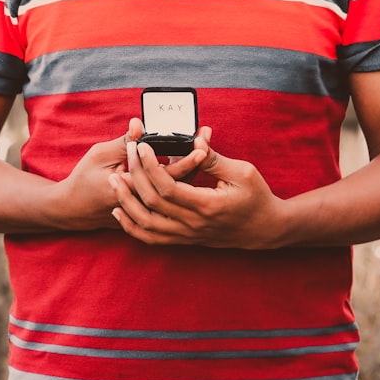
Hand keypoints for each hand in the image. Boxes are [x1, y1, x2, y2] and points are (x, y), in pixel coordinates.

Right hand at [54, 118, 209, 231]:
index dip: (187, 160)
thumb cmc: (84, 179)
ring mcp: (148, 210)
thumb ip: (124, 142)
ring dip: (191, 168)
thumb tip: (140, 124)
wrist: (74, 209)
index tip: (201, 145)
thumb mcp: (100, 155)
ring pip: (177, 191)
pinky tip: (187, 160)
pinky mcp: (148, 211)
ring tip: (201, 145)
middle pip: (180, 183)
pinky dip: (180, 178)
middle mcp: (144, 203)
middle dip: (195, 159)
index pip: (168, 176)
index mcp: (133, 190)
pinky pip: (170, 196)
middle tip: (206, 138)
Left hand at [108, 137, 288, 248]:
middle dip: (135, 176)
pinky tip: (120, 211)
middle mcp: (193, 224)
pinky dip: (132, 226)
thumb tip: (194, 139)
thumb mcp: (242, 172)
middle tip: (126, 154)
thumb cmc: (256, 197)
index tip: (141, 146)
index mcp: (207, 205)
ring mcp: (187, 235)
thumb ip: (214, 158)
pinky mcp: (184, 240)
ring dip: (126, 202)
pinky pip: (151, 238)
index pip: (168, 187)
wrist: (264, 229)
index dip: (150, 166)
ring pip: (146, 224)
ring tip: (114, 180)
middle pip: (152, 202)